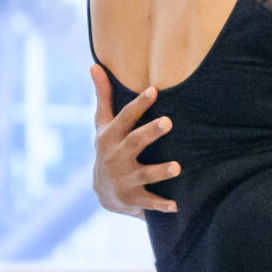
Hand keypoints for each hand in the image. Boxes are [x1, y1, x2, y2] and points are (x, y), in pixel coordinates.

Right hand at [89, 64, 179, 216]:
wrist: (102, 193)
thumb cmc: (108, 149)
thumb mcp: (102, 126)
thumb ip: (103, 96)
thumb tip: (94, 65)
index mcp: (110, 137)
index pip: (125, 117)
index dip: (139, 104)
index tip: (154, 90)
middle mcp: (116, 157)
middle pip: (134, 142)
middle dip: (151, 132)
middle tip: (168, 122)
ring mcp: (124, 179)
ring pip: (145, 174)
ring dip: (161, 171)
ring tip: (177, 167)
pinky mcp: (133, 199)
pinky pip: (149, 203)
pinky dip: (161, 206)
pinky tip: (177, 206)